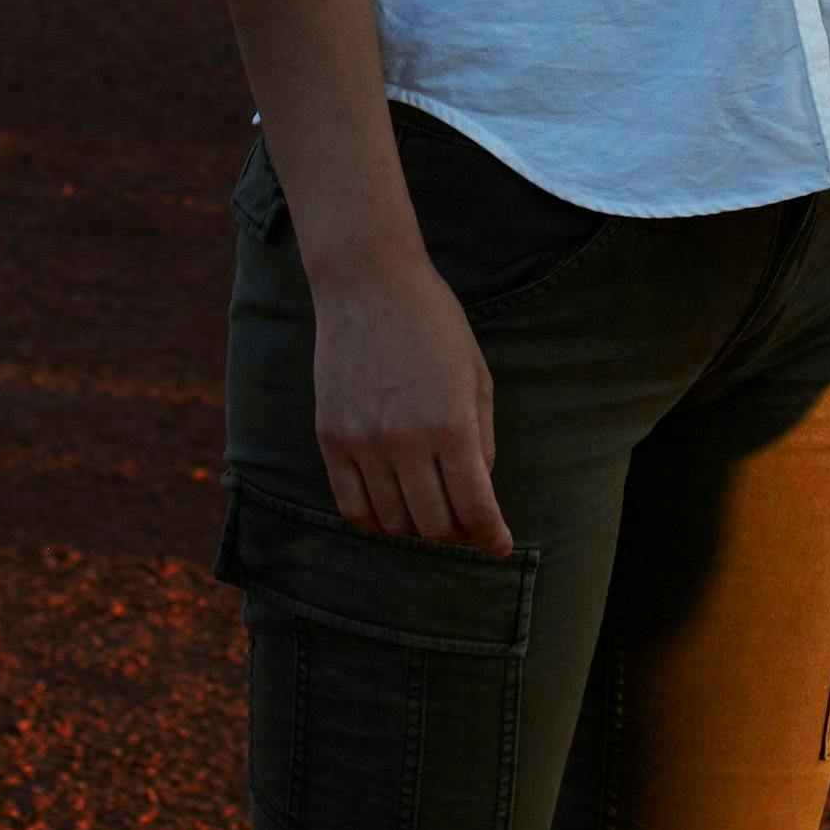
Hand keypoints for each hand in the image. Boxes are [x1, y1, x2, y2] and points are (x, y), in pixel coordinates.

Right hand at [309, 254, 511, 550]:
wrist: (369, 284)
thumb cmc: (434, 325)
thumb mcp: (476, 376)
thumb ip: (481, 440)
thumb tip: (478, 493)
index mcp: (452, 424)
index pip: (476, 507)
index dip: (492, 536)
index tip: (498, 544)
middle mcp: (406, 440)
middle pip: (435, 525)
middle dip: (458, 532)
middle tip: (465, 522)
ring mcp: (363, 442)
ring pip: (394, 522)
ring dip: (417, 526)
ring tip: (428, 506)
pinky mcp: (331, 438)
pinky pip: (351, 506)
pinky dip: (376, 519)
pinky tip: (391, 507)